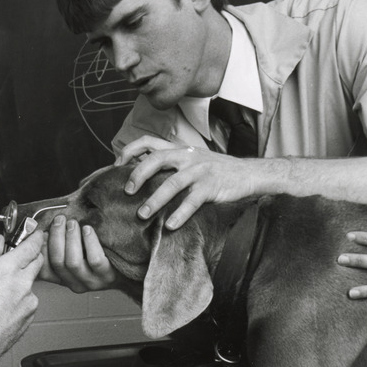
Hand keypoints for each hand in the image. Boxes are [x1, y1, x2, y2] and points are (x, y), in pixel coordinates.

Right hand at [0, 232, 43, 353]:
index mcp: (8, 269)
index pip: (32, 245)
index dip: (36, 237)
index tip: (35, 234)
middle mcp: (23, 282)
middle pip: (38, 261)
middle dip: (31, 257)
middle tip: (17, 260)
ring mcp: (30, 299)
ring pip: (32, 282)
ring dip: (22, 281)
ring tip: (1, 293)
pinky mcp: (31, 313)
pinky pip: (29, 299)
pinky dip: (21, 298)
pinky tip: (5, 306)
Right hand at [39, 215, 118, 292]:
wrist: (128, 271)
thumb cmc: (99, 256)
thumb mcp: (76, 254)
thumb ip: (61, 245)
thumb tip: (46, 227)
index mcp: (63, 278)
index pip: (43, 269)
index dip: (39, 250)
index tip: (41, 231)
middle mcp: (74, 283)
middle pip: (57, 262)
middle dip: (56, 237)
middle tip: (59, 220)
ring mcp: (91, 282)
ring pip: (73, 262)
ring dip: (70, 238)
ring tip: (72, 223)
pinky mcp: (107, 276)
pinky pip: (95, 259)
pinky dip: (89, 242)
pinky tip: (88, 230)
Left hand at [115, 136, 258, 228]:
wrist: (249, 174)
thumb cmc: (216, 171)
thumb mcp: (191, 160)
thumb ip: (170, 164)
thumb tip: (141, 176)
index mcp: (179, 150)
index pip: (149, 141)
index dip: (130, 150)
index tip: (116, 164)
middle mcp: (187, 157)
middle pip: (157, 159)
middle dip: (138, 174)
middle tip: (126, 191)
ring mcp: (200, 171)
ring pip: (172, 183)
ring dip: (155, 200)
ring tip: (142, 215)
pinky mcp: (212, 186)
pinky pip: (193, 201)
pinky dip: (180, 214)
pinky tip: (170, 225)